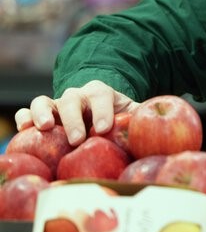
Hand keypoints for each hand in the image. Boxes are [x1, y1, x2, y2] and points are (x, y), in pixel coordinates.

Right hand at [14, 80, 138, 145]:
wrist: (100, 115)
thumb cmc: (118, 120)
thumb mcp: (133, 116)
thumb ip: (142, 119)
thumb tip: (155, 130)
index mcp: (101, 93)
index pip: (101, 95)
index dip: (102, 110)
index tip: (103, 128)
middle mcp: (77, 96)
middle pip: (72, 99)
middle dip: (74, 118)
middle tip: (77, 138)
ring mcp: (57, 105)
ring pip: (44, 101)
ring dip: (43, 112)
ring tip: (46, 128)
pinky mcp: (42, 116)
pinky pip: (28, 111)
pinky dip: (24, 117)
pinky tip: (24, 130)